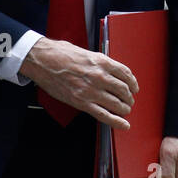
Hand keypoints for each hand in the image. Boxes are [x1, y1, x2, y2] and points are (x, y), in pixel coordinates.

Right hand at [20, 37, 136, 129]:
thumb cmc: (61, 54)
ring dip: (124, 108)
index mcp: (102, 62)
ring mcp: (91, 90)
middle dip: (129, 97)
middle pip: (124, 90)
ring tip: (125, 110)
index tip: (134, 87)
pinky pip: (104, 115)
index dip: (133, 83)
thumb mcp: (86, 53)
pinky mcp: (82, 102)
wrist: (43, 60)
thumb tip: (110, 70)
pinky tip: (123, 124)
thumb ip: (100, 63)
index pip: (126, 74)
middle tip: (129, 100)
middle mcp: (100, 76)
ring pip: (117, 104)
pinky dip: (116, 121)